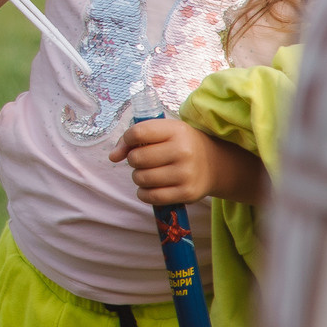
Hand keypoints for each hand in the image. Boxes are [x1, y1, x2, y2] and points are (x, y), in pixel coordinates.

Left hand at [109, 115, 265, 206]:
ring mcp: (186, 173)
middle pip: (136, 158)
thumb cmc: (180, 144)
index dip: (127, 140)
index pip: (137, 133)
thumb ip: (133, 138)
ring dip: (138, 177)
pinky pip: (152, 197)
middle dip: (133, 160)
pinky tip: (149, 187)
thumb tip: (113, 156)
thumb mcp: (163, 131)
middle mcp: (183, 151)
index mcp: (176, 130)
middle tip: (143, 161)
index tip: (132, 144)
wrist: (214, 164)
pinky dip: (143, 193)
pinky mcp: (187, 193)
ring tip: (148, 173)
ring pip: (141, 178)